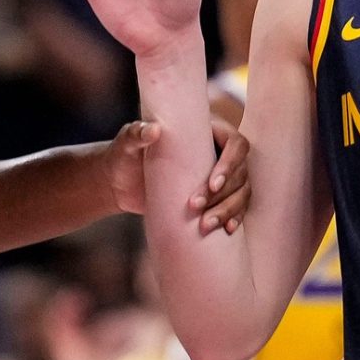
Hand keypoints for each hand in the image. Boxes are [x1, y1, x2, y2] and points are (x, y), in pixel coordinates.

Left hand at [100, 117, 248, 231]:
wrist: (118, 184)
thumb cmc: (123, 155)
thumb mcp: (126, 143)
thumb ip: (136, 133)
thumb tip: (153, 130)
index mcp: (204, 133)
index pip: (236, 144)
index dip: (230, 164)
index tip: (212, 184)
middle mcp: (217, 154)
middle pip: (241, 172)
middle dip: (225, 193)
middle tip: (196, 207)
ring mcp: (218, 178)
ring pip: (241, 192)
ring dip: (228, 210)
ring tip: (205, 225)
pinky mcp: (213, 199)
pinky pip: (236, 208)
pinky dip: (234, 218)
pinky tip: (228, 229)